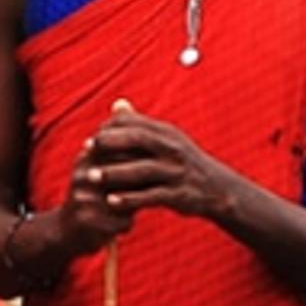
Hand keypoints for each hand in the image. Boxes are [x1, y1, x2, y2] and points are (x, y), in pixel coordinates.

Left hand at [67, 101, 235, 229]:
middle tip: (87, 149)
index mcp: (167, 133)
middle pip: (139, 139)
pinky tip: (111, 202)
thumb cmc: (183, 163)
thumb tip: (117, 104)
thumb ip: (140, 124)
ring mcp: (177, 172)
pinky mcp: (179, 194)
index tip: (92, 138)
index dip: (111, 128)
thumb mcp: (167, 139)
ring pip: (143, 170)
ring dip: (115, 172)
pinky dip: (131, 199)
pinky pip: (151, 196)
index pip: (136, 122)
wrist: (218, 189)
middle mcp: (173, 149)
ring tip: (91, 177)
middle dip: (111, 143)